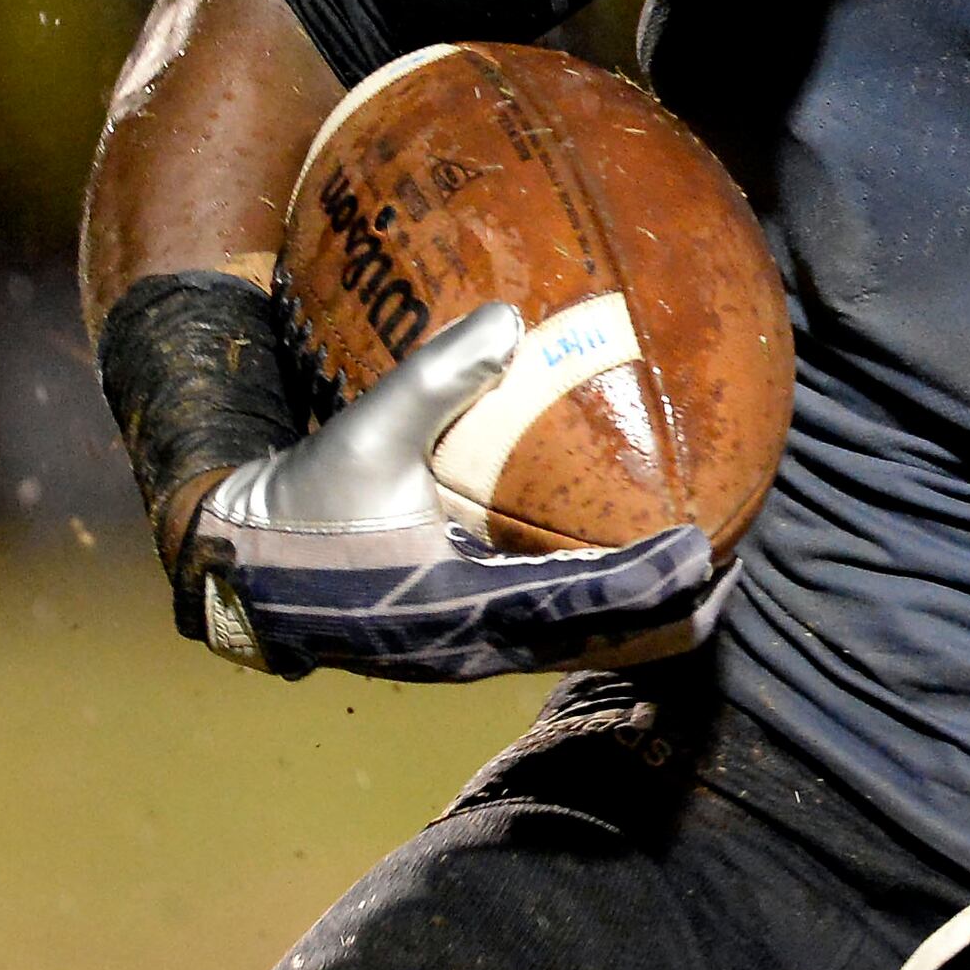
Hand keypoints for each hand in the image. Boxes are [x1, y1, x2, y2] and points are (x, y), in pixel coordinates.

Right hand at [186, 301, 722, 682]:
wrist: (238, 570)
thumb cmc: (303, 504)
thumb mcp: (363, 435)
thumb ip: (435, 380)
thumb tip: (507, 318)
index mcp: (462, 605)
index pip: (583, 602)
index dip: (652, 581)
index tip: (709, 548)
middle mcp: (480, 643)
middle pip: (606, 642)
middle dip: (673, 610)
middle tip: (731, 561)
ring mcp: (474, 651)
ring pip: (585, 645)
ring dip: (643, 616)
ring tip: (699, 569)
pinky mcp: (464, 643)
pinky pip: (555, 634)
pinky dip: (602, 609)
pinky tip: (622, 565)